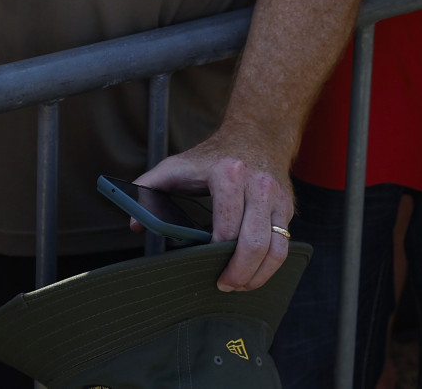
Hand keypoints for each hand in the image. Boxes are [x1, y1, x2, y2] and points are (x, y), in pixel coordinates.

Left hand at [132, 142, 291, 291]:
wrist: (256, 135)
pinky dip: (271, 266)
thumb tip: (135, 224)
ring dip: (258, 275)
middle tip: (224, 285)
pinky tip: (255, 273)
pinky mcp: (286, 208)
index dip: (216, 252)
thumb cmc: (213, 156)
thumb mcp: (177, 165)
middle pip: (253, 242)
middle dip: (239, 272)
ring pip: (275, 248)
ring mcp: (276, 198)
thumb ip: (149, 188)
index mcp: (228, 174)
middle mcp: (257, 185)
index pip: (226, 226)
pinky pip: (285, 244)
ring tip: (240, 286)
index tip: (203, 265)